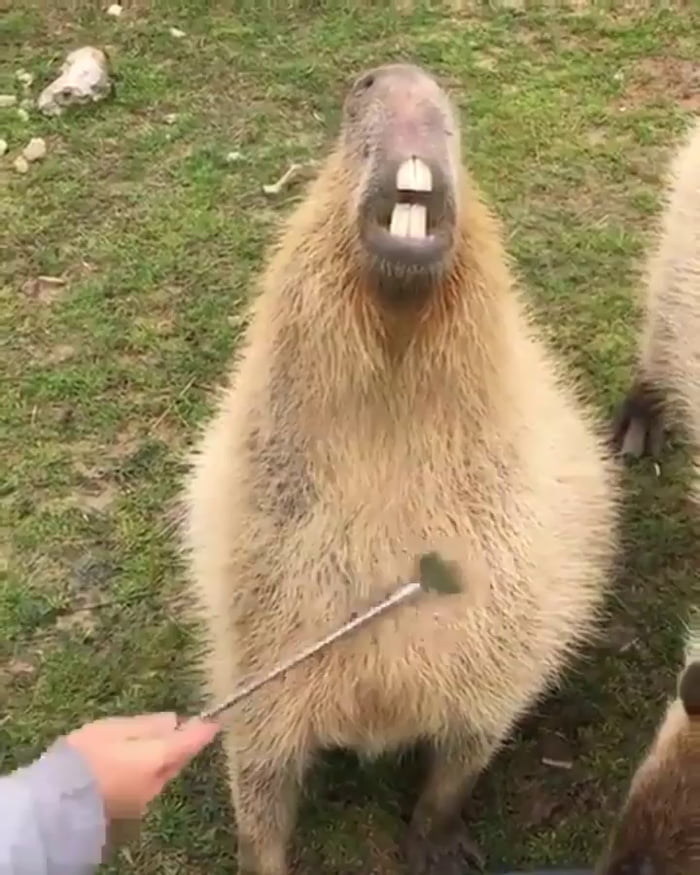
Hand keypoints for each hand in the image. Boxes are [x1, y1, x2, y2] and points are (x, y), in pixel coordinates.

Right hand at [64, 712, 219, 819]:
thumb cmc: (84, 757)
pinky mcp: (130, 811)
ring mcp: (145, 800)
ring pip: (163, 773)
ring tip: (153, 742)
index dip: (204, 730)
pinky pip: (148, 784)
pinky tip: (135, 762)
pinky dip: (148, 771)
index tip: (213, 721)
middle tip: (183, 727)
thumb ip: (147, 725)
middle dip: (182, 744)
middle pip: (178, 759)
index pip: (191, 742)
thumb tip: (173, 721)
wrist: (56, 804)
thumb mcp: (114, 729)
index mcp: (158, 758)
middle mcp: (158, 783)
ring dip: (165, 758)